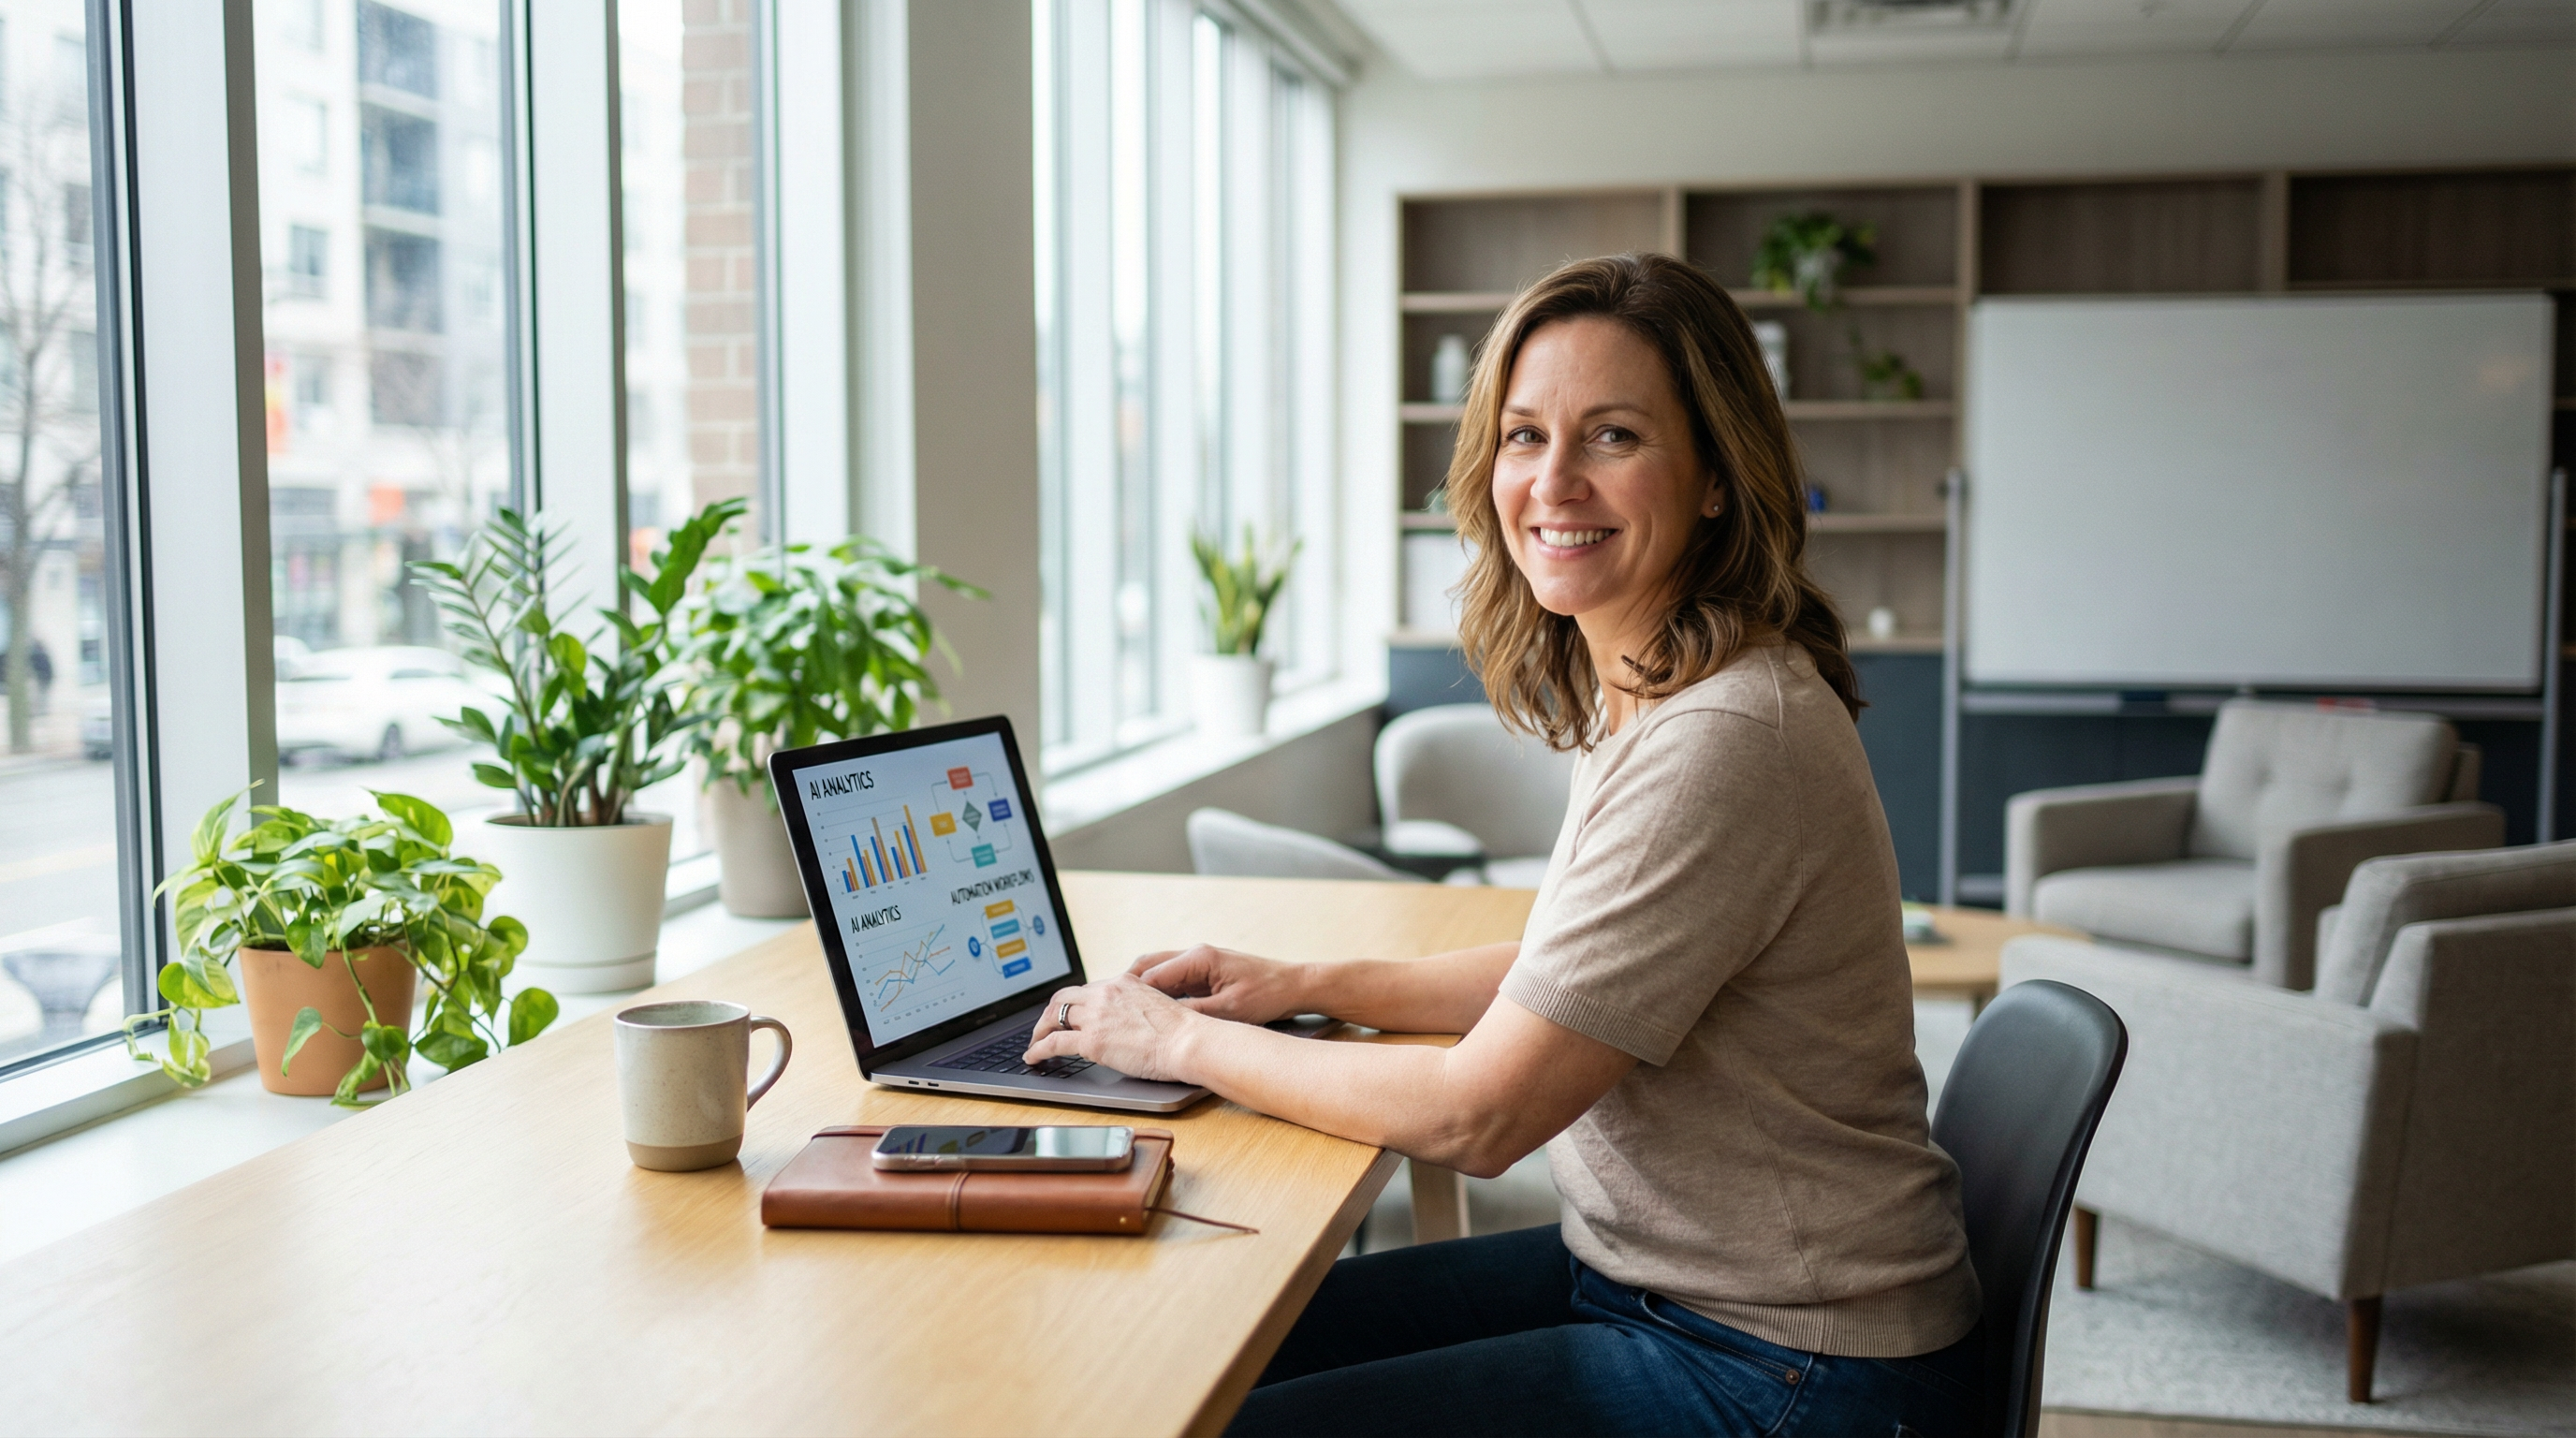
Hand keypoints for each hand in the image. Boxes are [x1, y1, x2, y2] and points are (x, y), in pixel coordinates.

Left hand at [1023, 976, 1206, 1081]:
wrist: (1187, 1041)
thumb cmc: (1181, 1031)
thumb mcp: (1155, 1005)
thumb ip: (1135, 1007)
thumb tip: (1126, 1023)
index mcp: (1122, 983)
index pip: (1087, 990)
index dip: (1073, 1004)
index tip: (1068, 1015)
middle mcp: (1105, 994)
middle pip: (1063, 998)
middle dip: (1050, 1013)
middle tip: (1044, 1027)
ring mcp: (1096, 1016)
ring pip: (1053, 1017)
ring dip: (1039, 1031)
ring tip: (1035, 1044)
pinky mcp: (1091, 1041)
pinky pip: (1053, 1043)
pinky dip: (1038, 1050)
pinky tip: (1033, 1058)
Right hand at [1126, 944, 1305, 1024]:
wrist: (1295, 986)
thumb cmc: (1267, 994)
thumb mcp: (1228, 1010)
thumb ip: (1194, 1013)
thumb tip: (1161, 1021)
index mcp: (1199, 958)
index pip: (1151, 974)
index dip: (1129, 993)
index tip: (1112, 1009)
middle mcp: (1195, 955)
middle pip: (1148, 967)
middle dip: (1126, 987)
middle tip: (1108, 1007)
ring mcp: (1199, 963)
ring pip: (1158, 972)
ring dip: (1141, 990)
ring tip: (1123, 1011)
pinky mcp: (1205, 973)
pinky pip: (1172, 981)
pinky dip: (1158, 993)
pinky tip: (1150, 1012)